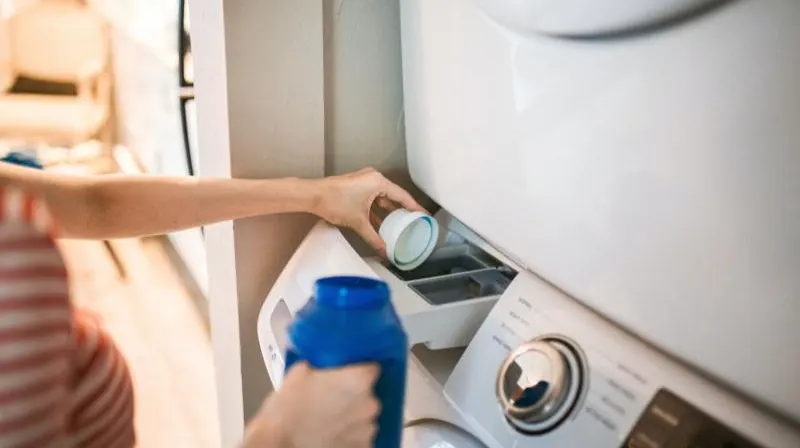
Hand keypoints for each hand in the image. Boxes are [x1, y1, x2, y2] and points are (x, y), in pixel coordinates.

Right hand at [241, 362, 380, 447]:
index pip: (372, 368)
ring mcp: (367, 428)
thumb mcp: (300, 372)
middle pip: (369, 394)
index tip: (348, 374)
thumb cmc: (288, 409)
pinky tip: (333, 432)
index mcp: (358, 380)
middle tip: (333, 397)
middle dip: (354, 395)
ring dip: (353, 416)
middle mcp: (369, 404)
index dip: (358, 370)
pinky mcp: (361, 447)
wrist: (279, 442)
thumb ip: (320, 364)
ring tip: (331, 418)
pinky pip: (361, 436)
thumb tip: (322, 363)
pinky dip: (350, 434)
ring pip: (365, 416)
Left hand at [311, 167, 426, 256]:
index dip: (415, 207)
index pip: (403, 196)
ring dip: (388, 213)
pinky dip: (377, 212)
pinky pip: (373, 200)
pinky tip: (381, 225)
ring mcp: (364, 183)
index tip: (424, 215)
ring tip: (399, 226)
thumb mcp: (358, 222)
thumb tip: (384, 251)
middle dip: (402, 212)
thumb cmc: (334, 201)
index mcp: (378, 182)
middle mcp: (373, 179)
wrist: (312, 196)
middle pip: (394, 197)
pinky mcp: (357, 188)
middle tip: (414, 223)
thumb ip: (373, 238)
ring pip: (382, 200)